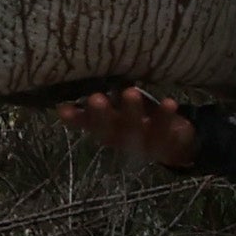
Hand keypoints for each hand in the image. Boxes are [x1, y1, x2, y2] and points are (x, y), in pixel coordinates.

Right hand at [57, 86, 201, 168]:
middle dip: (102, 114)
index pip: (88, 124)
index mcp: (107, 131)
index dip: (76, 119)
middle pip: (109, 129)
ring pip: (136, 129)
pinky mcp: (166, 142)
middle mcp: (122, 139)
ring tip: (130, 92)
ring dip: (132, 112)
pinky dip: (166, 116)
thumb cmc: (134, 121)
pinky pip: (167, 129)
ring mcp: (143, 143)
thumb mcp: (115, 113)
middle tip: (95, 98)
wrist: (172, 146)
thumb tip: (70, 89)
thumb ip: (96, 103)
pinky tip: (169, 102)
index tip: (63, 109)